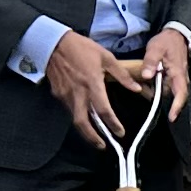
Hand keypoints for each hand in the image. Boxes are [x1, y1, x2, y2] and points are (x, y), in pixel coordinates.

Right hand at [41, 28, 117, 143]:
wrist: (53, 43)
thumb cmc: (81, 48)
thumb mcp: (106, 57)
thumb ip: (122, 75)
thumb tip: (136, 88)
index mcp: (91, 83)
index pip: (103, 110)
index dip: (112, 124)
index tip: (119, 132)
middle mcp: (77, 93)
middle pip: (83, 123)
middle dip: (92, 138)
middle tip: (102, 146)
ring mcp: (65, 95)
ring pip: (75, 119)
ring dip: (85, 130)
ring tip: (95, 137)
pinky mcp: (57, 94)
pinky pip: (69, 109)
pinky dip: (77, 117)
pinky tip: (84, 118)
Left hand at [118, 26, 190, 124]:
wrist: (176, 35)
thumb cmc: (166, 42)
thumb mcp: (155, 48)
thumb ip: (150, 61)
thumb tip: (146, 76)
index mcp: (178, 73)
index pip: (181, 93)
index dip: (177, 106)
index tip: (171, 117)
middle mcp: (181, 78)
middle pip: (177, 96)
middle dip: (169, 106)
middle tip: (154, 112)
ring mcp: (178, 78)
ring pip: (172, 92)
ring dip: (162, 96)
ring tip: (148, 96)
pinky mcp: (174, 77)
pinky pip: (168, 87)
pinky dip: (160, 90)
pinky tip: (149, 88)